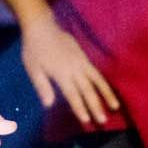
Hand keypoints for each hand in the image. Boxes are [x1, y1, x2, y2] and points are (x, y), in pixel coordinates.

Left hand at [20, 10, 118, 125]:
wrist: (41, 26)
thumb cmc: (34, 49)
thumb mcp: (33, 69)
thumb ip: (42, 86)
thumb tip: (48, 105)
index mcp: (60, 73)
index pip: (72, 94)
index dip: (80, 108)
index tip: (87, 120)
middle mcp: (74, 68)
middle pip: (87, 89)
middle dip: (95, 106)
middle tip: (103, 121)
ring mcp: (81, 61)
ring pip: (97, 80)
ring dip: (106, 93)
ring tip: (115, 106)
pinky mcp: (84, 55)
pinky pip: (96, 71)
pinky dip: (104, 82)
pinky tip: (108, 90)